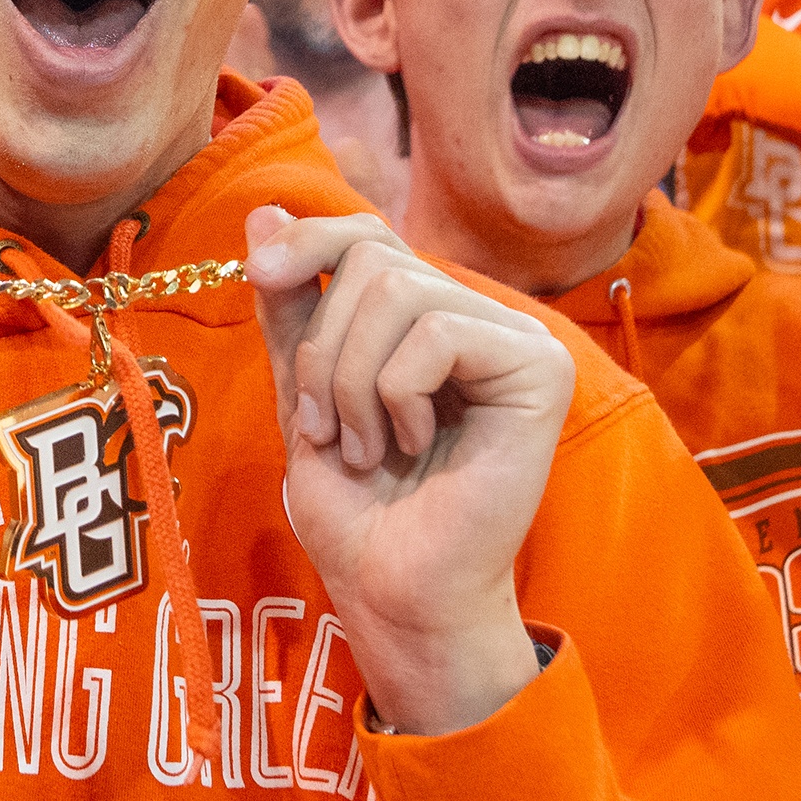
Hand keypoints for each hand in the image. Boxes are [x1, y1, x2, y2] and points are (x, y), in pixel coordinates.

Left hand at [247, 205, 570, 734]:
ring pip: (398, 290)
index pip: (369, 234)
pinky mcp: (540, 371)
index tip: (259, 275)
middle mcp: (478, 318)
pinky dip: (397, 394)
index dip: (311, 242)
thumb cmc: (356, 510)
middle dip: (324, 349)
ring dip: (352, 381)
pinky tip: (412, 446)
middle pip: (373, 260)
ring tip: (366, 447)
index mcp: (426, 319)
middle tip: (329, 430)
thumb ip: (290, 307)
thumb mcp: (301, 392)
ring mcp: (516, 340)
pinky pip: (439, 331)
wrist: (392, 591)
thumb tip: (265, 208)